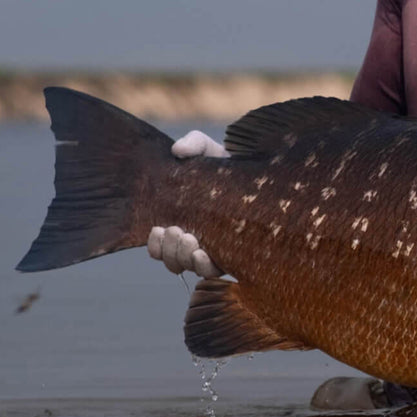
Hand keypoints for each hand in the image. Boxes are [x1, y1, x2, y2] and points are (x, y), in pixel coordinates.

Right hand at [149, 130, 228, 279]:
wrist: (261, 171)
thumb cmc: (230, 163)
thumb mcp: (209, 149)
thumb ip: (193, 144)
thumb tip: (178, 150)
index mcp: (183, 220)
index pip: (160, 245)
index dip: (155, 244)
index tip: (158, 229)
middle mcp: (197, 239)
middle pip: (172, 261)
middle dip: (170, 250)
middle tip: (178, 231)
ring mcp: (217, 249)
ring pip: (190, 268)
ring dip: (184, 258)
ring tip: (191, 239)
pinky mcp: (237, 255)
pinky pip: (215, 271)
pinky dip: (204, 266)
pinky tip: (204, 253)